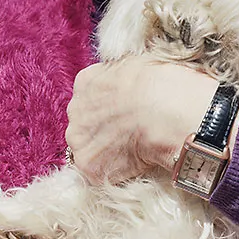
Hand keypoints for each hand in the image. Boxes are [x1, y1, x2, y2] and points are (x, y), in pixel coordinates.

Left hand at [66, 58, 225, 184]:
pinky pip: (98, 172)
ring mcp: (78, 139)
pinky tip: (134, 166)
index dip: (109, 109)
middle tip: (130, 136)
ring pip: (88, 149)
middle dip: (103, 132)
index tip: (125, 115)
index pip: (91, 98)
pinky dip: (114, 173)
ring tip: (134, 153)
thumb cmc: (161, 85)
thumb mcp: (139, 65)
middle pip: (84, 125)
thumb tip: (134, 84)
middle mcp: (75, 109)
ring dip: (106, 153)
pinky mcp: (88, 165)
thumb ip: (126, 77)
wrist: (163, 111)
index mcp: (87, 82)